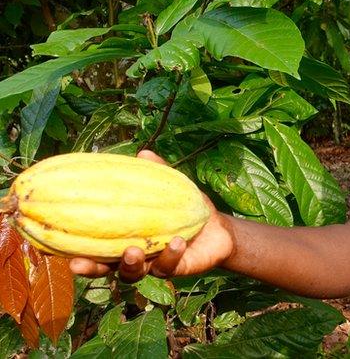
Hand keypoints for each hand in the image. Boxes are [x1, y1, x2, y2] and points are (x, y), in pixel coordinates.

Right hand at [69, 150, 235, 282]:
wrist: (216, 229)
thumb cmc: (185, 210)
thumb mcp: (171, 189)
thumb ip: (157, 173)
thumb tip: (143, 152)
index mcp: (122, 238)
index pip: (94, 246)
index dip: (76, 247)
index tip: (56, 243)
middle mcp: (133, 256)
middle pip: (105, 268)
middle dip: (91, 268)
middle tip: (78, 263)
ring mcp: (152, 265)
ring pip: (134, 273)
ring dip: (131, 263)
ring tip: (133, 250)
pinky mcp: (175, 269)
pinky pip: (169, 265)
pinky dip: (171, 254)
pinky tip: (177, 242)